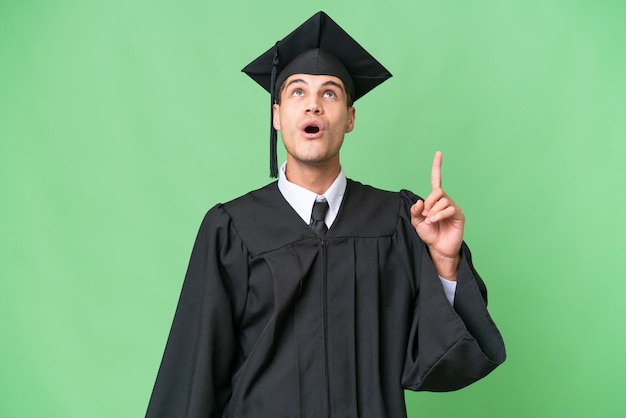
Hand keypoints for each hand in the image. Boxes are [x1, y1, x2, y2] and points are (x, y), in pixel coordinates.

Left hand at [410, 151, 464, 279]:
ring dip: (433, 211)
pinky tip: (434, 221)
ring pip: (443, 200)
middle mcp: (445, 200)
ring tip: (430, 221)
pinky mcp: (459, 215)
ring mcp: (453, 207)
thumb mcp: (416, 222)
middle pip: (438, 191)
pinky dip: (439, 215)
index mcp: (434, 200)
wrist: (438, 248)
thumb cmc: (429, 234)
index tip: (438, 153)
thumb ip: (415, 211)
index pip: (436, 180)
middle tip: (425, 215)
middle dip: (429, 202)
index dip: (437, 167)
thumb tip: (419, 201)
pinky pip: (449, 209)